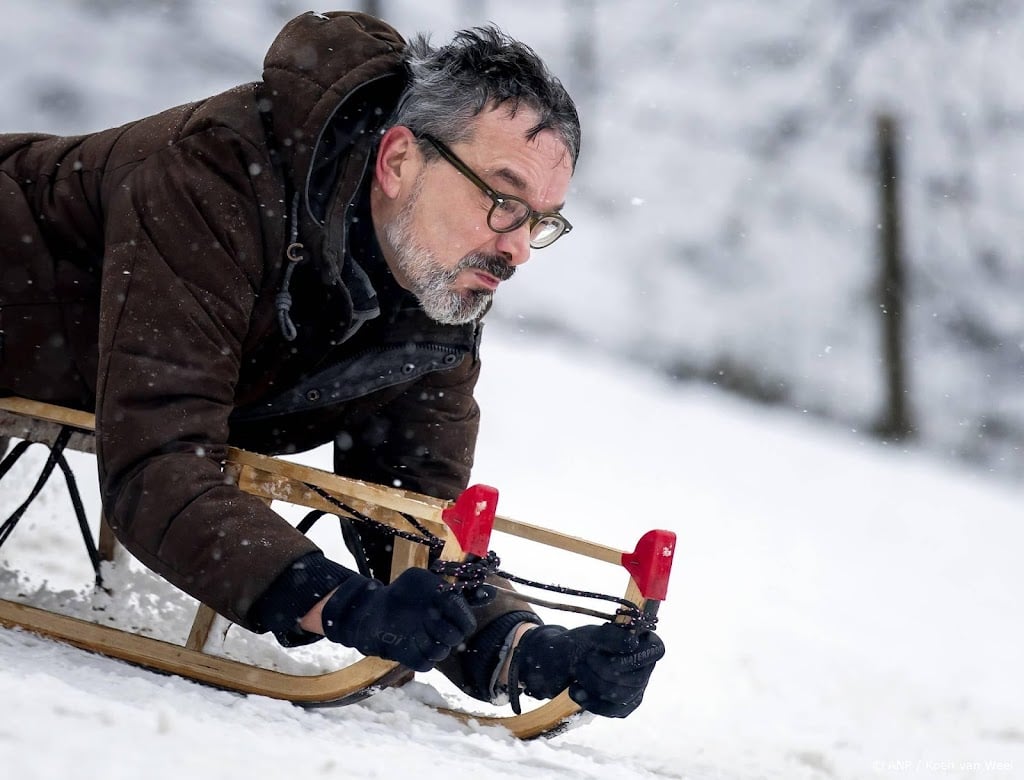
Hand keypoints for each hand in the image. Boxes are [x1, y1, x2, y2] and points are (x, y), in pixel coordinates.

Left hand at [320, 567, 479, 671]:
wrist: (376, 609)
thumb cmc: (399, 591)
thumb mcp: (416, 578)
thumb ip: (435, 585)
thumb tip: (453, 598)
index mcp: (450, 612)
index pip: (467, 623)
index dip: (461, 618)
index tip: (446, 607)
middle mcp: (443, 629)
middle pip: (456, 638)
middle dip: (444, 629)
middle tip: (429, 616)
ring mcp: (429, 644)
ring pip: (442, 653)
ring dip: (430, 642)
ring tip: (416, 629)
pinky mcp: (415, 658)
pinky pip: (425, 665)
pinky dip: (418, 655)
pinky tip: (407, 642)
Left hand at [511, 622, 664, 717]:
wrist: (566, 662)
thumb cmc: (583, 643)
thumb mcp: (592, 634)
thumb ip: (611, 637)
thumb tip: (632, 642)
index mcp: (645, 643)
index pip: (656, 650)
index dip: (635, 654)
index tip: (608, 649)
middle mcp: (646, 668)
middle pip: (637, 678)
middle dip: (605, 670)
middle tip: (586, 657)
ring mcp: (636, 690)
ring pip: (623, 696)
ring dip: (594, 683)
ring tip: (577, 669)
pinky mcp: (623, 707)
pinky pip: (611, 710)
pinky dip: (590, 700)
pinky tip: (576, 688)